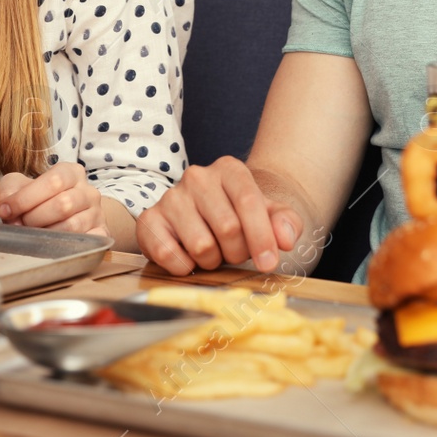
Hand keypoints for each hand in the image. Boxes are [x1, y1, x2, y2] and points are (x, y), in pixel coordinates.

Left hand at [0, 163, 107, 237]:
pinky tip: (50, 244)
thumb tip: (7, 208)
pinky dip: (65, 247)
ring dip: (45, 234)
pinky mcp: (101, 234)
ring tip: (32, 233)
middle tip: (20, 224)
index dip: (26, 198)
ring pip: (72, 227)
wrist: (67, 213)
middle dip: (34, 218)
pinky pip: (86, 243)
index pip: (54, 181)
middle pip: (63, 205)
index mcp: (71, 172)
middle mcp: (89, 191)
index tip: (7, 210)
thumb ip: (10, 190)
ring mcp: (97, 213)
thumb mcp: (21, 185)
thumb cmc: (40, 198)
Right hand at [134, 156, 302, 275]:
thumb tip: (285, 240)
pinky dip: (184, 267)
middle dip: (237, 252)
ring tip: (212, 252)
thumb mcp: (270, 216)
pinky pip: (168, 254)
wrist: (208, 216)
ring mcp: (171, 197)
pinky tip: (189, 258)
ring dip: (212, 261)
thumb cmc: (241, 217)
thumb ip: (286, 224)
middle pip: (227, 227)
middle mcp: (198, 177)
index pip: (248, 201)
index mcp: (230, 170)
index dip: (261, 236)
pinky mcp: (150, 219)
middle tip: (235, 253)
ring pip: (201, 245)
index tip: (269, 263)